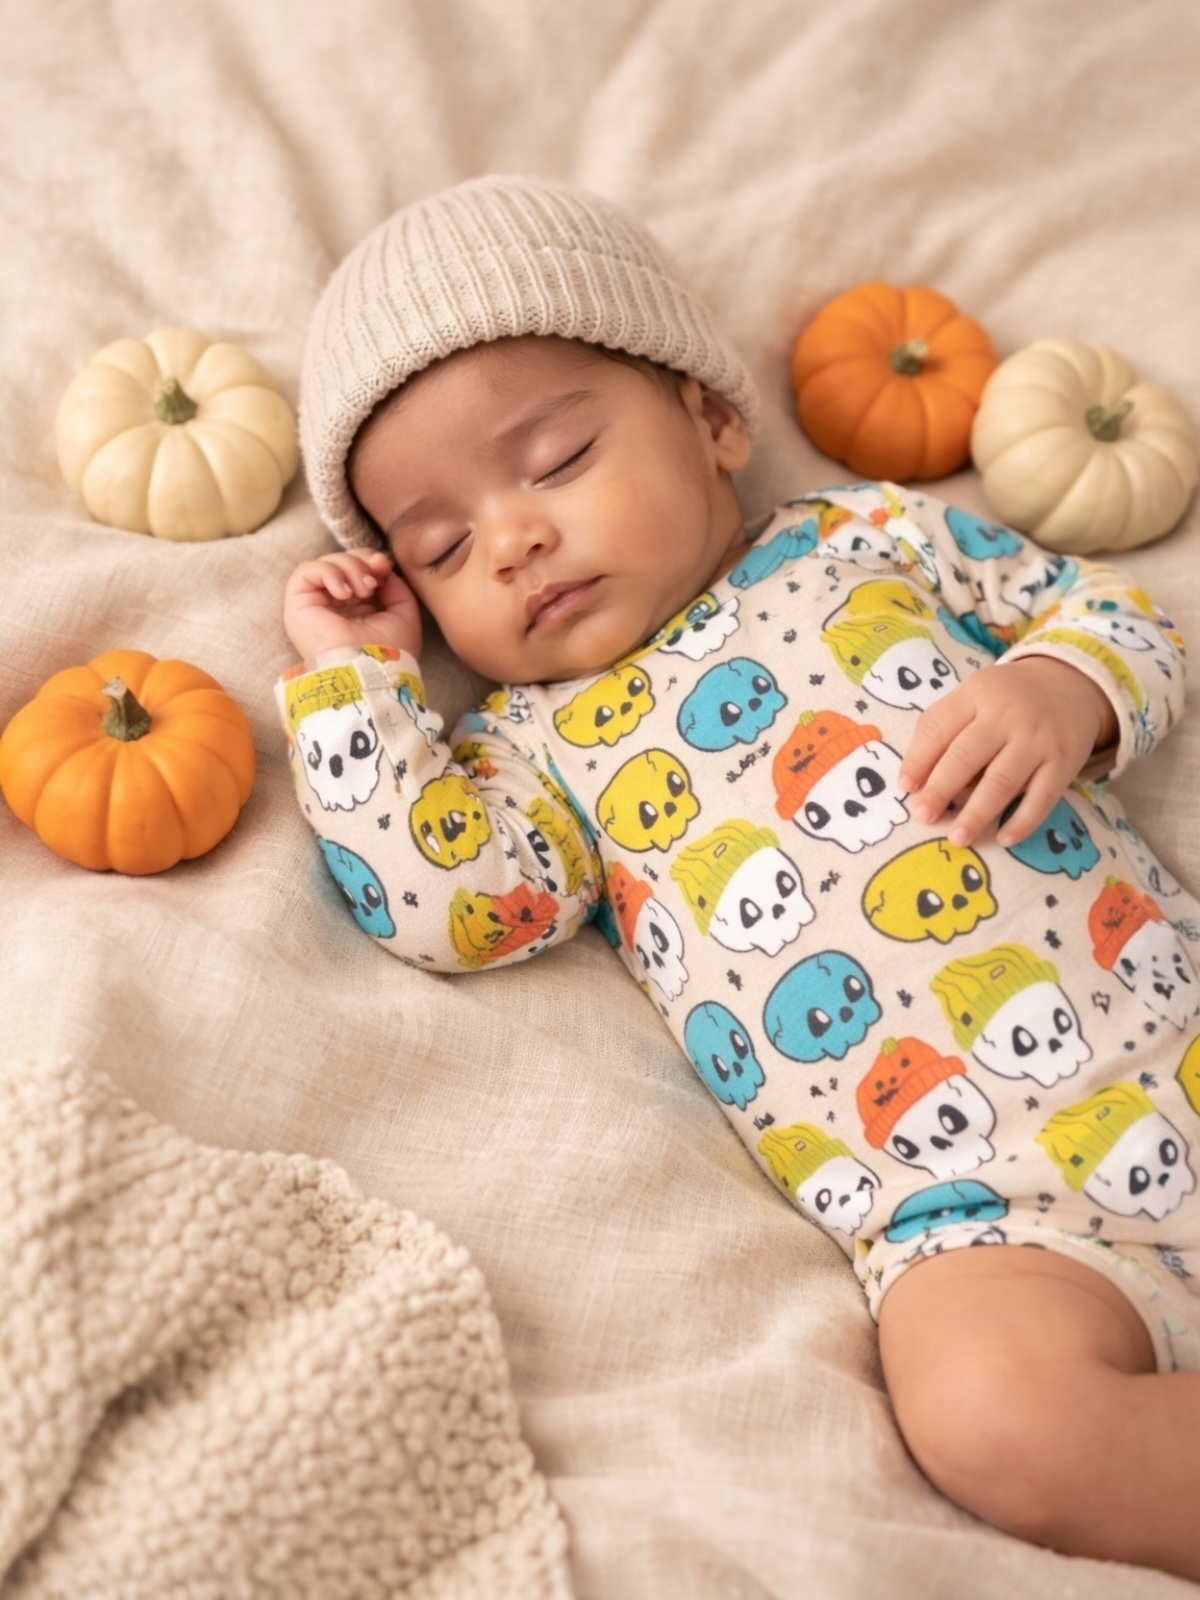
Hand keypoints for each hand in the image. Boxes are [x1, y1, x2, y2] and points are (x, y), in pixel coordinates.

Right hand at [283, 549, 422, 662]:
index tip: (384, 566)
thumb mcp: (403, 614)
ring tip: (363, 591)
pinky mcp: (298, 604)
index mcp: (357, 607)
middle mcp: (335, 605)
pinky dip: (329, 573)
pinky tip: (344, 594)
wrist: (368, 672)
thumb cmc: (387, 652)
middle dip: (361, 560)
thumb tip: (381, 568)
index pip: (358, 567)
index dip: (371, 560)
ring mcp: (316, 604)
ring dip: (349, 567)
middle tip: (373, 579)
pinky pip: (307, 570)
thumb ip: (395, 587)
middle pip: (343, 560)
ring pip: (327, 563)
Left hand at [896, 657, 1118, 847]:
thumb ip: (944, 727)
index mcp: (976, 695)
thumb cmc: (1006, 701)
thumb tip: (913, 778)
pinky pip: (1042, 797)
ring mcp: (1038, 740)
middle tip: (923, 816)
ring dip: (977, 813)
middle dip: (941, 789)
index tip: (904, 788)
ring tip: (957, 837)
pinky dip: (1023, 820)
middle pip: (967, 756)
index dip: (918, 759)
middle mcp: (1007, 716)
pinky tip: (1004, 838)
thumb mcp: (973, 697)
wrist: (1070, 684)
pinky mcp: (1064, 762)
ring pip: (1002, 781)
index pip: (938, 727)